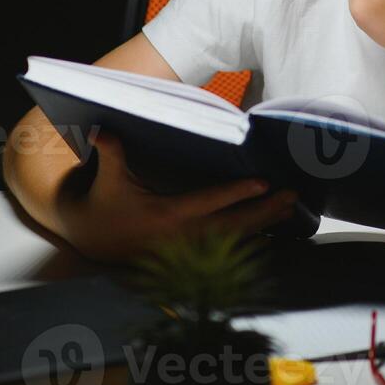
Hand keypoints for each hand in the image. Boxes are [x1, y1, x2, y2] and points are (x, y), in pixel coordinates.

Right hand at [56, 129, 299, 263]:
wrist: (92, 241)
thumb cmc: (104, 204)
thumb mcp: (107, 179)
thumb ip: (111, 154)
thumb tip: (102, 130)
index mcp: (166, 215)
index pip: (207, 203)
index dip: (236, 193)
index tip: (263, 183)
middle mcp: (183, 236)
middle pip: (232, 224)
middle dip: (264, 210)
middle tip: (292, 195)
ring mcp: (189, 249)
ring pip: (234, 238)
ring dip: (264, 223)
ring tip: (291, 208)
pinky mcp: (191, 255)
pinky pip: (228, 248)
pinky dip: (252, 238)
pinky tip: (274, 229)